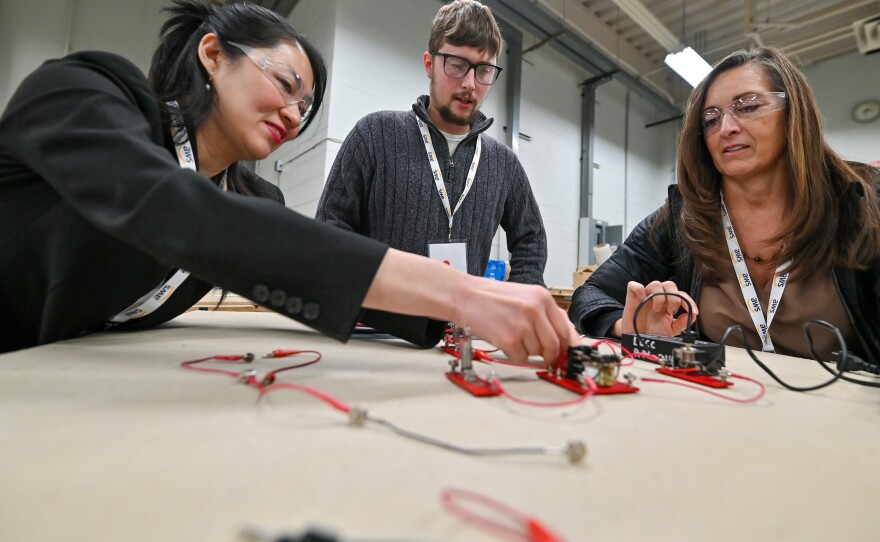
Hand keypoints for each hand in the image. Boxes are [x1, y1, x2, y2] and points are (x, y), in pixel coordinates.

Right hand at [453, 277, 579, 368]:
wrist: (465, 296)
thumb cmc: (492, 298)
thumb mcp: (524, 298)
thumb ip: (544, 316)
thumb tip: (563, 341)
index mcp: (543, 298)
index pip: (566, 329)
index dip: (568, 348)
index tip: (568, 358)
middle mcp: (536, 310)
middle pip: (555, 345)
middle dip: (550, 356)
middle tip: (545, 359)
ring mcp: (523, 324)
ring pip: (537, 353)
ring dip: (527, 351)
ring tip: (512, 336)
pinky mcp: (509, 339)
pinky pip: (520, 358)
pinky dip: (513, 354)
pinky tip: (503, 340)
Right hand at [618, 281, 697, 336]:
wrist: (637, 340)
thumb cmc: (652, 333)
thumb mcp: (670, 331)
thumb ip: (681, 324)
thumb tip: (692, 316)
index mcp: (668, 303)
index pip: (681, 295)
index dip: (688, 301)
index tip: (693, 312)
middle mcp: (658, 297)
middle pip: (669, 285)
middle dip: (673, 298)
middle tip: (671, 311)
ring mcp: (645, 296)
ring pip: (655, 284)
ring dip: (659, 297)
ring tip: (657, 310)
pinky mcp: (632, 297)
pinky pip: (633, 286)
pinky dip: (638, 289)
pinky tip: (642, 299)